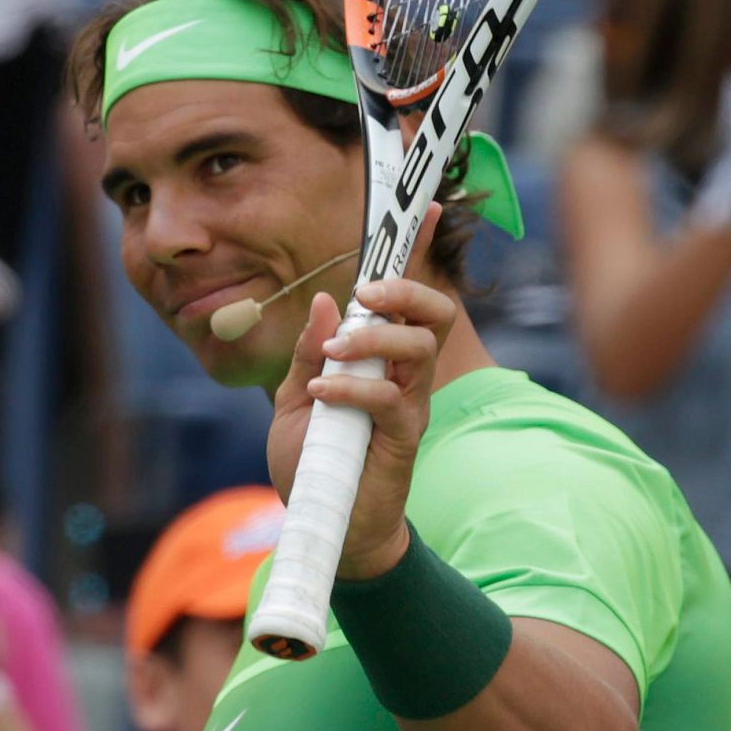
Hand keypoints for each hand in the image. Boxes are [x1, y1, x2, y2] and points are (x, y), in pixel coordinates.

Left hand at [267, 206, 454, 579]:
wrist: (327, 523)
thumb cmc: (315, 461)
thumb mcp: (296, 397)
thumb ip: (310, 350)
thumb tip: (325, 299)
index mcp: (381, 357)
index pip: (407, 297)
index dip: (418, 251)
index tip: (427, 207)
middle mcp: (405, 374)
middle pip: (434, 312)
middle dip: (404, 290)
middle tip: (365, 296)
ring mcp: (409, 404)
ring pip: (420, 346)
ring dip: (372, 338)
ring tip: (331, 356)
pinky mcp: (403, 437)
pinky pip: (389, 397)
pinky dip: (351, 388)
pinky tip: (322, 395)